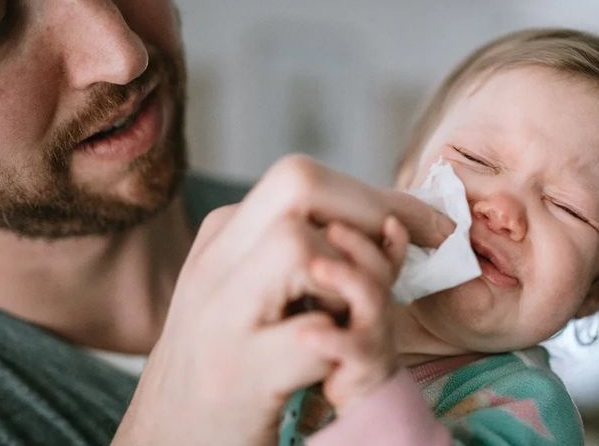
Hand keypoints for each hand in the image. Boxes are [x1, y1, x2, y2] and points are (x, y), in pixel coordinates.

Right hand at [114, 155, 452, 445]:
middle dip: (371, 212)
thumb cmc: (230, 364)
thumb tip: (395, 228)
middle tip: (409, 257)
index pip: (305, 179)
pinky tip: (328, 374)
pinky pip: (312, 337)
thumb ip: (311, 256)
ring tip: (347, 322)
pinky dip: (341, 350)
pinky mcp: (237, 373)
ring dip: (354, 282)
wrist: (167, 439)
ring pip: (301, 247)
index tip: (430, 225)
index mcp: (222, 238)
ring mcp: (219, 317)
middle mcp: (212, 265)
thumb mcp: (261, 296)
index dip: (378, 195)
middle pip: (299, 183)